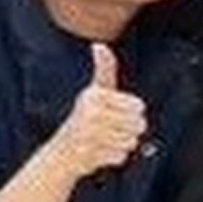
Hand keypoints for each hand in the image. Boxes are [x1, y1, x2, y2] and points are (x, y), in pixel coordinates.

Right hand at [50, 43, 148, 178]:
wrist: (62, 153)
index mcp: (94, 95)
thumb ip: (104, 69)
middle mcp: (90, 113)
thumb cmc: (86, 117)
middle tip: (111, 129)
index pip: (139, 106)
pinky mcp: (91, 155)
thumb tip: (99, 44)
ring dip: (123, 144)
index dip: (133, 112)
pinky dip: (115, 157)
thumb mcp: (95, 91)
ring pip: (132, 141)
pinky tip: (100, 152)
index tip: (116, 113)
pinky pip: (122, 156)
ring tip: (105, 140)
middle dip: (130, 130)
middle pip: (139, 125)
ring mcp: (89, 135)